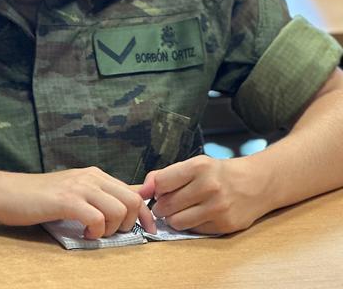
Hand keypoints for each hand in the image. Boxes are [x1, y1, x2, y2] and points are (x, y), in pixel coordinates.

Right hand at [0, 166, 155, 238]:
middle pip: (131, 199)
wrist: (8, 193)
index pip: (133, 190)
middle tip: (110, 233)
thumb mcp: (75, 192)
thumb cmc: (40, 198)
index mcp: (95, 175)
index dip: (146, 213)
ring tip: (93, 232)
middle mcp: (91, 176)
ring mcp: (79, 186)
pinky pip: (96, 218)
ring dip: (110, 229)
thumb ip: (99, 197)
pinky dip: (95, 232)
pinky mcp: (67, 200)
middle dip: (129, 223)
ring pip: (117, 209)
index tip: (150, 230)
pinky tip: (83, 233)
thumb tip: (129, 206)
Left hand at [138, 155, 269, 234]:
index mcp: (199, 166)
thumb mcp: (193, 165)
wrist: (255, 183)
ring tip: (180, 210)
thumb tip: (141, 190)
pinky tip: (197, 215)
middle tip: (167, 203)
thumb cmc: (218, 173)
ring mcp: (218, 207)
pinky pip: (193, 230)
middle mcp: (209, 186)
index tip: (157, 191)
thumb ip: (165, 175)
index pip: (161, 182)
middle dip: (161, 206)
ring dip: (173, 219)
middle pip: (166, 205)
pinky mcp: (225, 225)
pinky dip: (190, 225)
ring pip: (177, 222)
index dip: (154, 189)